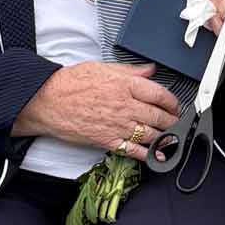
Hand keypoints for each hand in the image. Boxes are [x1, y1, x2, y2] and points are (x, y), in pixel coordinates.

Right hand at [11, 61, 179, 163]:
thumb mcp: (103, 67)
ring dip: (165, 137)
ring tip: (171, 137)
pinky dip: (148, 155)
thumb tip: (149, 70)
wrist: (48, 101)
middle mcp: (125, 106)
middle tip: (177, 122)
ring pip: (150, 134)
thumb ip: (130, 70)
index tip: (175, 105)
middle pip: (159, 116)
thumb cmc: (71, 83)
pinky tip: (158, 156)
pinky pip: (133, 150)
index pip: (160, 94)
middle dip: (172, 121)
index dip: (173, 102)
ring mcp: (117, 125)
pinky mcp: (107, 141)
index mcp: (125, 85)